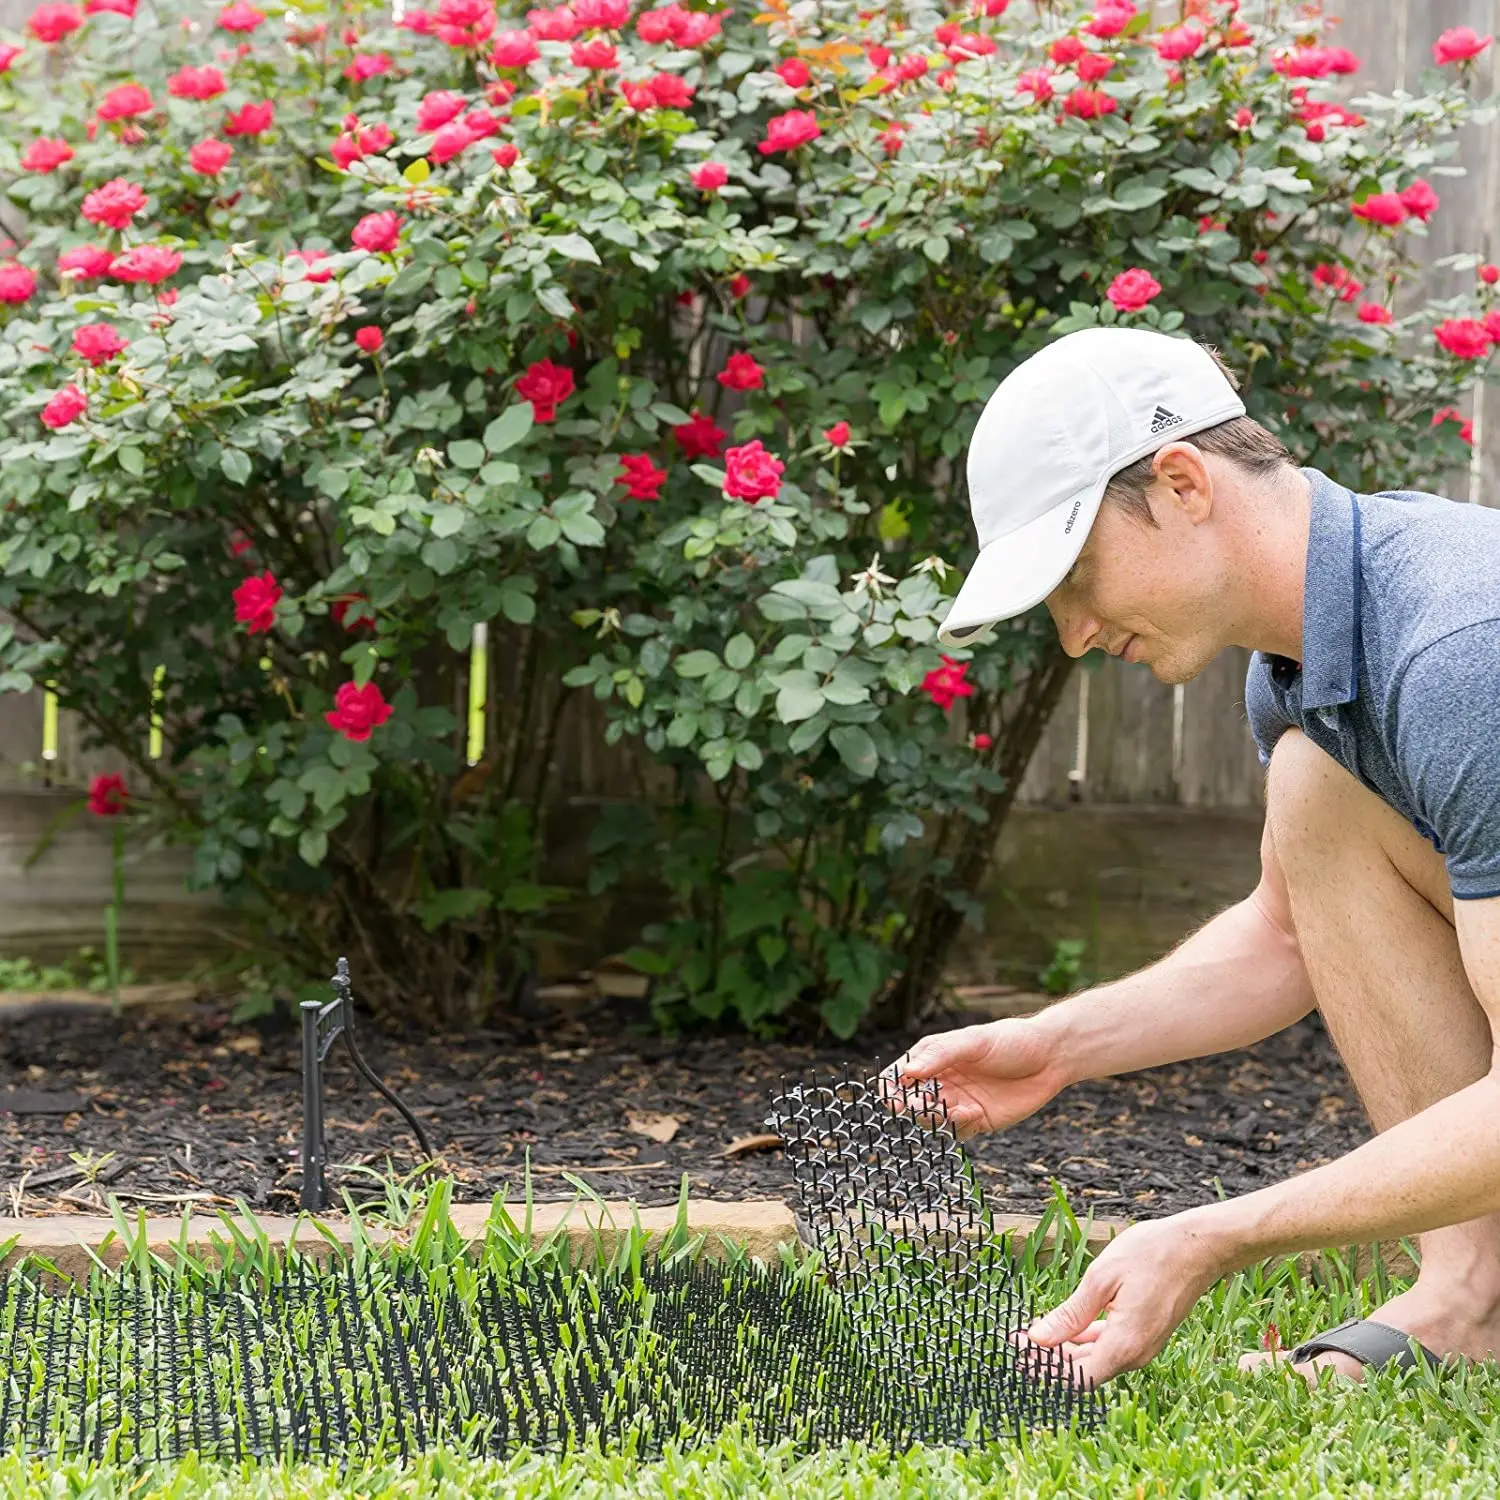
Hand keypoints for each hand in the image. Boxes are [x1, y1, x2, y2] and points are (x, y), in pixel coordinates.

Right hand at [880, 1015, 1067, 1138]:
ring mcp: (958, 1102)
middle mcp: (942, 1081)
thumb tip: (908, 1072)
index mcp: (934, 1057)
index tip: (892, 1096)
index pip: (899, 1076)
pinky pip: (957, 1132)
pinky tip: (976, 1113)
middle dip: (913, 1107)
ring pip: (931, 1120)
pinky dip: (960, 1126)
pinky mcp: (977, 1120)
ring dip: (936, 1119)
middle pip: (911, 1102)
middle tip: (924, 1106)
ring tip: (957, 1109)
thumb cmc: (1010, 1041)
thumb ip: (941, 1054)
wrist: (1051, 1058)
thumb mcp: (975, 1041)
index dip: (891, 1087)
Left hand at [1021, 1211, 1226, 1385]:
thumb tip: (1039, 1338)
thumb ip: (1070, 1314)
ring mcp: (1143, 1346)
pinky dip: (1086, 1339)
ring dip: (1067, 1349)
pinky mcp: (1146, 1335)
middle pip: (1085, 1371)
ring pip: (1096, 1359)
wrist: (1197, 1247)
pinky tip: (1068, 1325)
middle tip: (1020, 1339)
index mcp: (1123, 1345)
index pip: (1076, 1378)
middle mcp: (1135, 1355)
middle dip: (1051, 1358)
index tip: (1019, 1350)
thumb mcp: (1101, 1279)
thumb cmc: (1151, 1255)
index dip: (1045, 1369)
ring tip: (1037, 1331)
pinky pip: (1110, 1347)